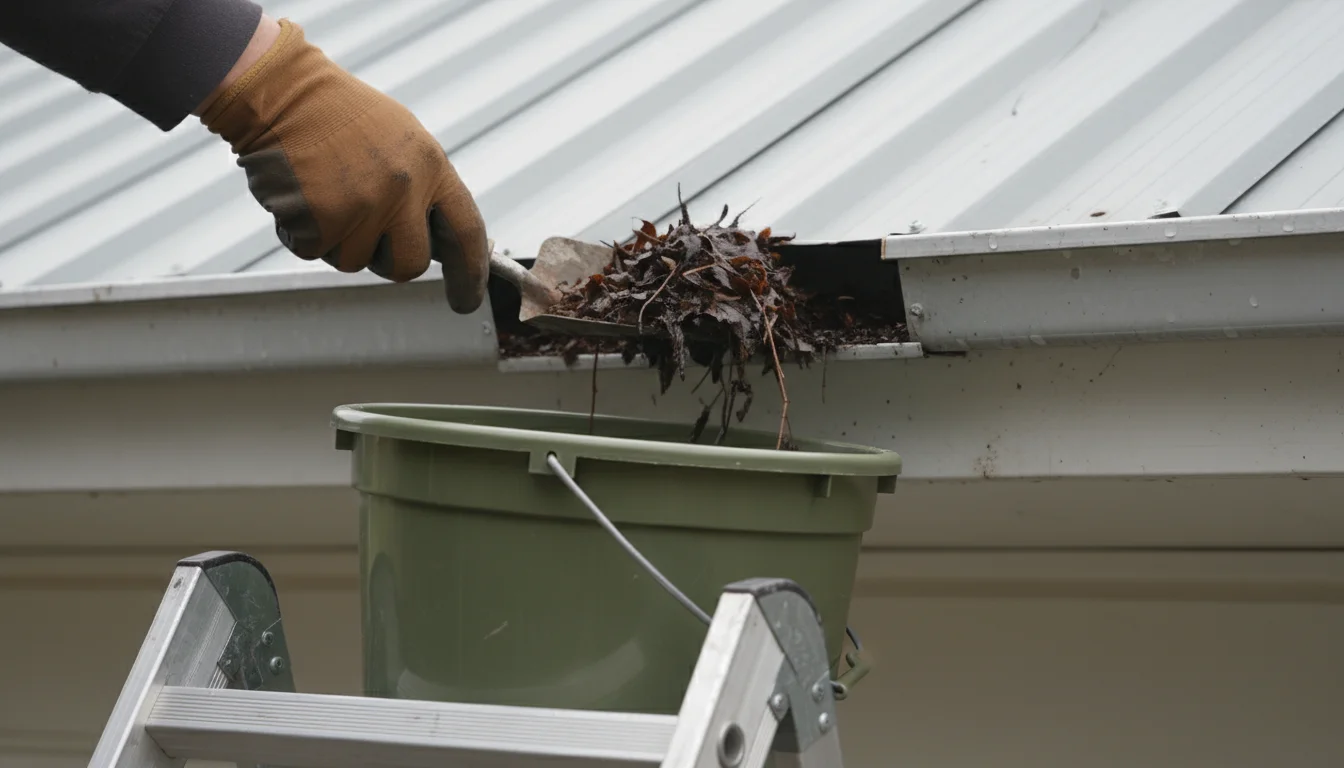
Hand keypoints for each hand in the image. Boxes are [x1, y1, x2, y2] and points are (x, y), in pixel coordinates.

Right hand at [198, 18, 488, 312]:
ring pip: (357, 261)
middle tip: (365, 228)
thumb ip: (425, 190)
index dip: (470, 274)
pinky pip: (315, 252)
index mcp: (431, 166)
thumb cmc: (341, 117)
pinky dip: (303, 233)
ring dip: (339, 240)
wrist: (282, 92)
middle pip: (409, 265)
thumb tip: (443, 243)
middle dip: (388, 260)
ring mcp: (362, 206)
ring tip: (327, 191)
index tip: (466, 300)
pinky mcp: (321, 220)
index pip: (467, 232)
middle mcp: (402, 190)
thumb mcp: (403, 141)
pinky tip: (302, 195)